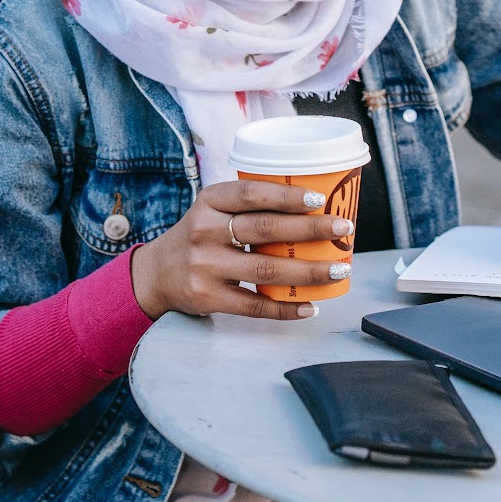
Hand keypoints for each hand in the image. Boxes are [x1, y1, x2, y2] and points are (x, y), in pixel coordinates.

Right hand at [130, 179, 353, 320]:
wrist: (156, 274)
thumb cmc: (202, 236)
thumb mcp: (214, 210)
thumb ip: (250, 208)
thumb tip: (316, 209)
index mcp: (209, 201)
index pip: (251, 194)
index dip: (287, 196)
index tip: (319, 198)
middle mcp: (204, 231)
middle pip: (265, 230)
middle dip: (311, 229)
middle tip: (344, 230)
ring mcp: (204, 267)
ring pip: (265, 270)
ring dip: (308, 272)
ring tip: (339, 269)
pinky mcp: (207, 298)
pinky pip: (254, 306)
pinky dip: (285, 308)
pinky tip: (310, 305)